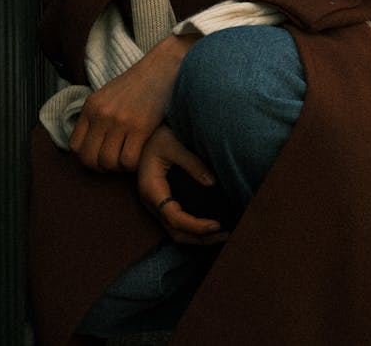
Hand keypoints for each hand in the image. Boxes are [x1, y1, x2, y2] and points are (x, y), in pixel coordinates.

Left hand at [69, 33, 197, 172]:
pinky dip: (133, 164)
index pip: (75, 146)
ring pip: (108, 163)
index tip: (100, 156)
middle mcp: (101, 114)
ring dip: (119, 167)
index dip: (87, 157)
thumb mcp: (107, 96)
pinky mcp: (140, 127)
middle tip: (114, 161)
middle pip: (89, 159)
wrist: (161, 69)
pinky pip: (128, 161)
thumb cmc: (136, 85)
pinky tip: (139, 153)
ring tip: (128, 156)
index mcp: (91, 106)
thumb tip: (89, 145)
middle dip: (101, 167)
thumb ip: (96, 117)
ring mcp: (120, 121)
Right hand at [138, 125, 227, 244]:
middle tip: (226, 234)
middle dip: (200, 238)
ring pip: (175, 231)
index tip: (217, 225)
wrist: (144, 132)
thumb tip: (212, 183)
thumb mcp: (174, 144)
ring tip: (222, 234)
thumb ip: (192, 163)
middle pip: (175, 232)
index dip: (196, 226)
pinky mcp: (161, 201)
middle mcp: (151, 201)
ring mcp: (155, 203)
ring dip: (198, 237)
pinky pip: (176, 222)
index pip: (174, 218)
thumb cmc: (158, 135)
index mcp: (151, 189)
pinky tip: (209, 225)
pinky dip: (192, 228)